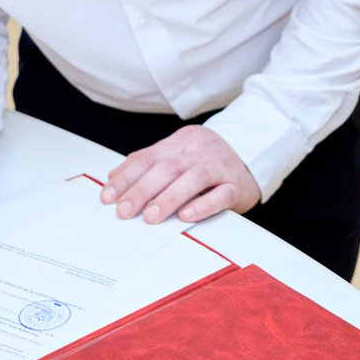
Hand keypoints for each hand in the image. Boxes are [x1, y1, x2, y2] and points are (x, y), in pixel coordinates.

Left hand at [101, 124, 259, 224]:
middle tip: (125, 210)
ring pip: (193, 178)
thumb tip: (114, 177)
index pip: (147, 158)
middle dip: (142, 190)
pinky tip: (186, 216)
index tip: (108, 196)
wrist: (250, 157)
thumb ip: (146, 163)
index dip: (126, 178)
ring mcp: (219, 167)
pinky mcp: (236, 185)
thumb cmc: (207, 161)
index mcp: (180, 142)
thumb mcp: (176, 154)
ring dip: (169, 198)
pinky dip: (202, 205)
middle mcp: (199, 151)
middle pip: (167, 167)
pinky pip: (220, 195)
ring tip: (151, 217)